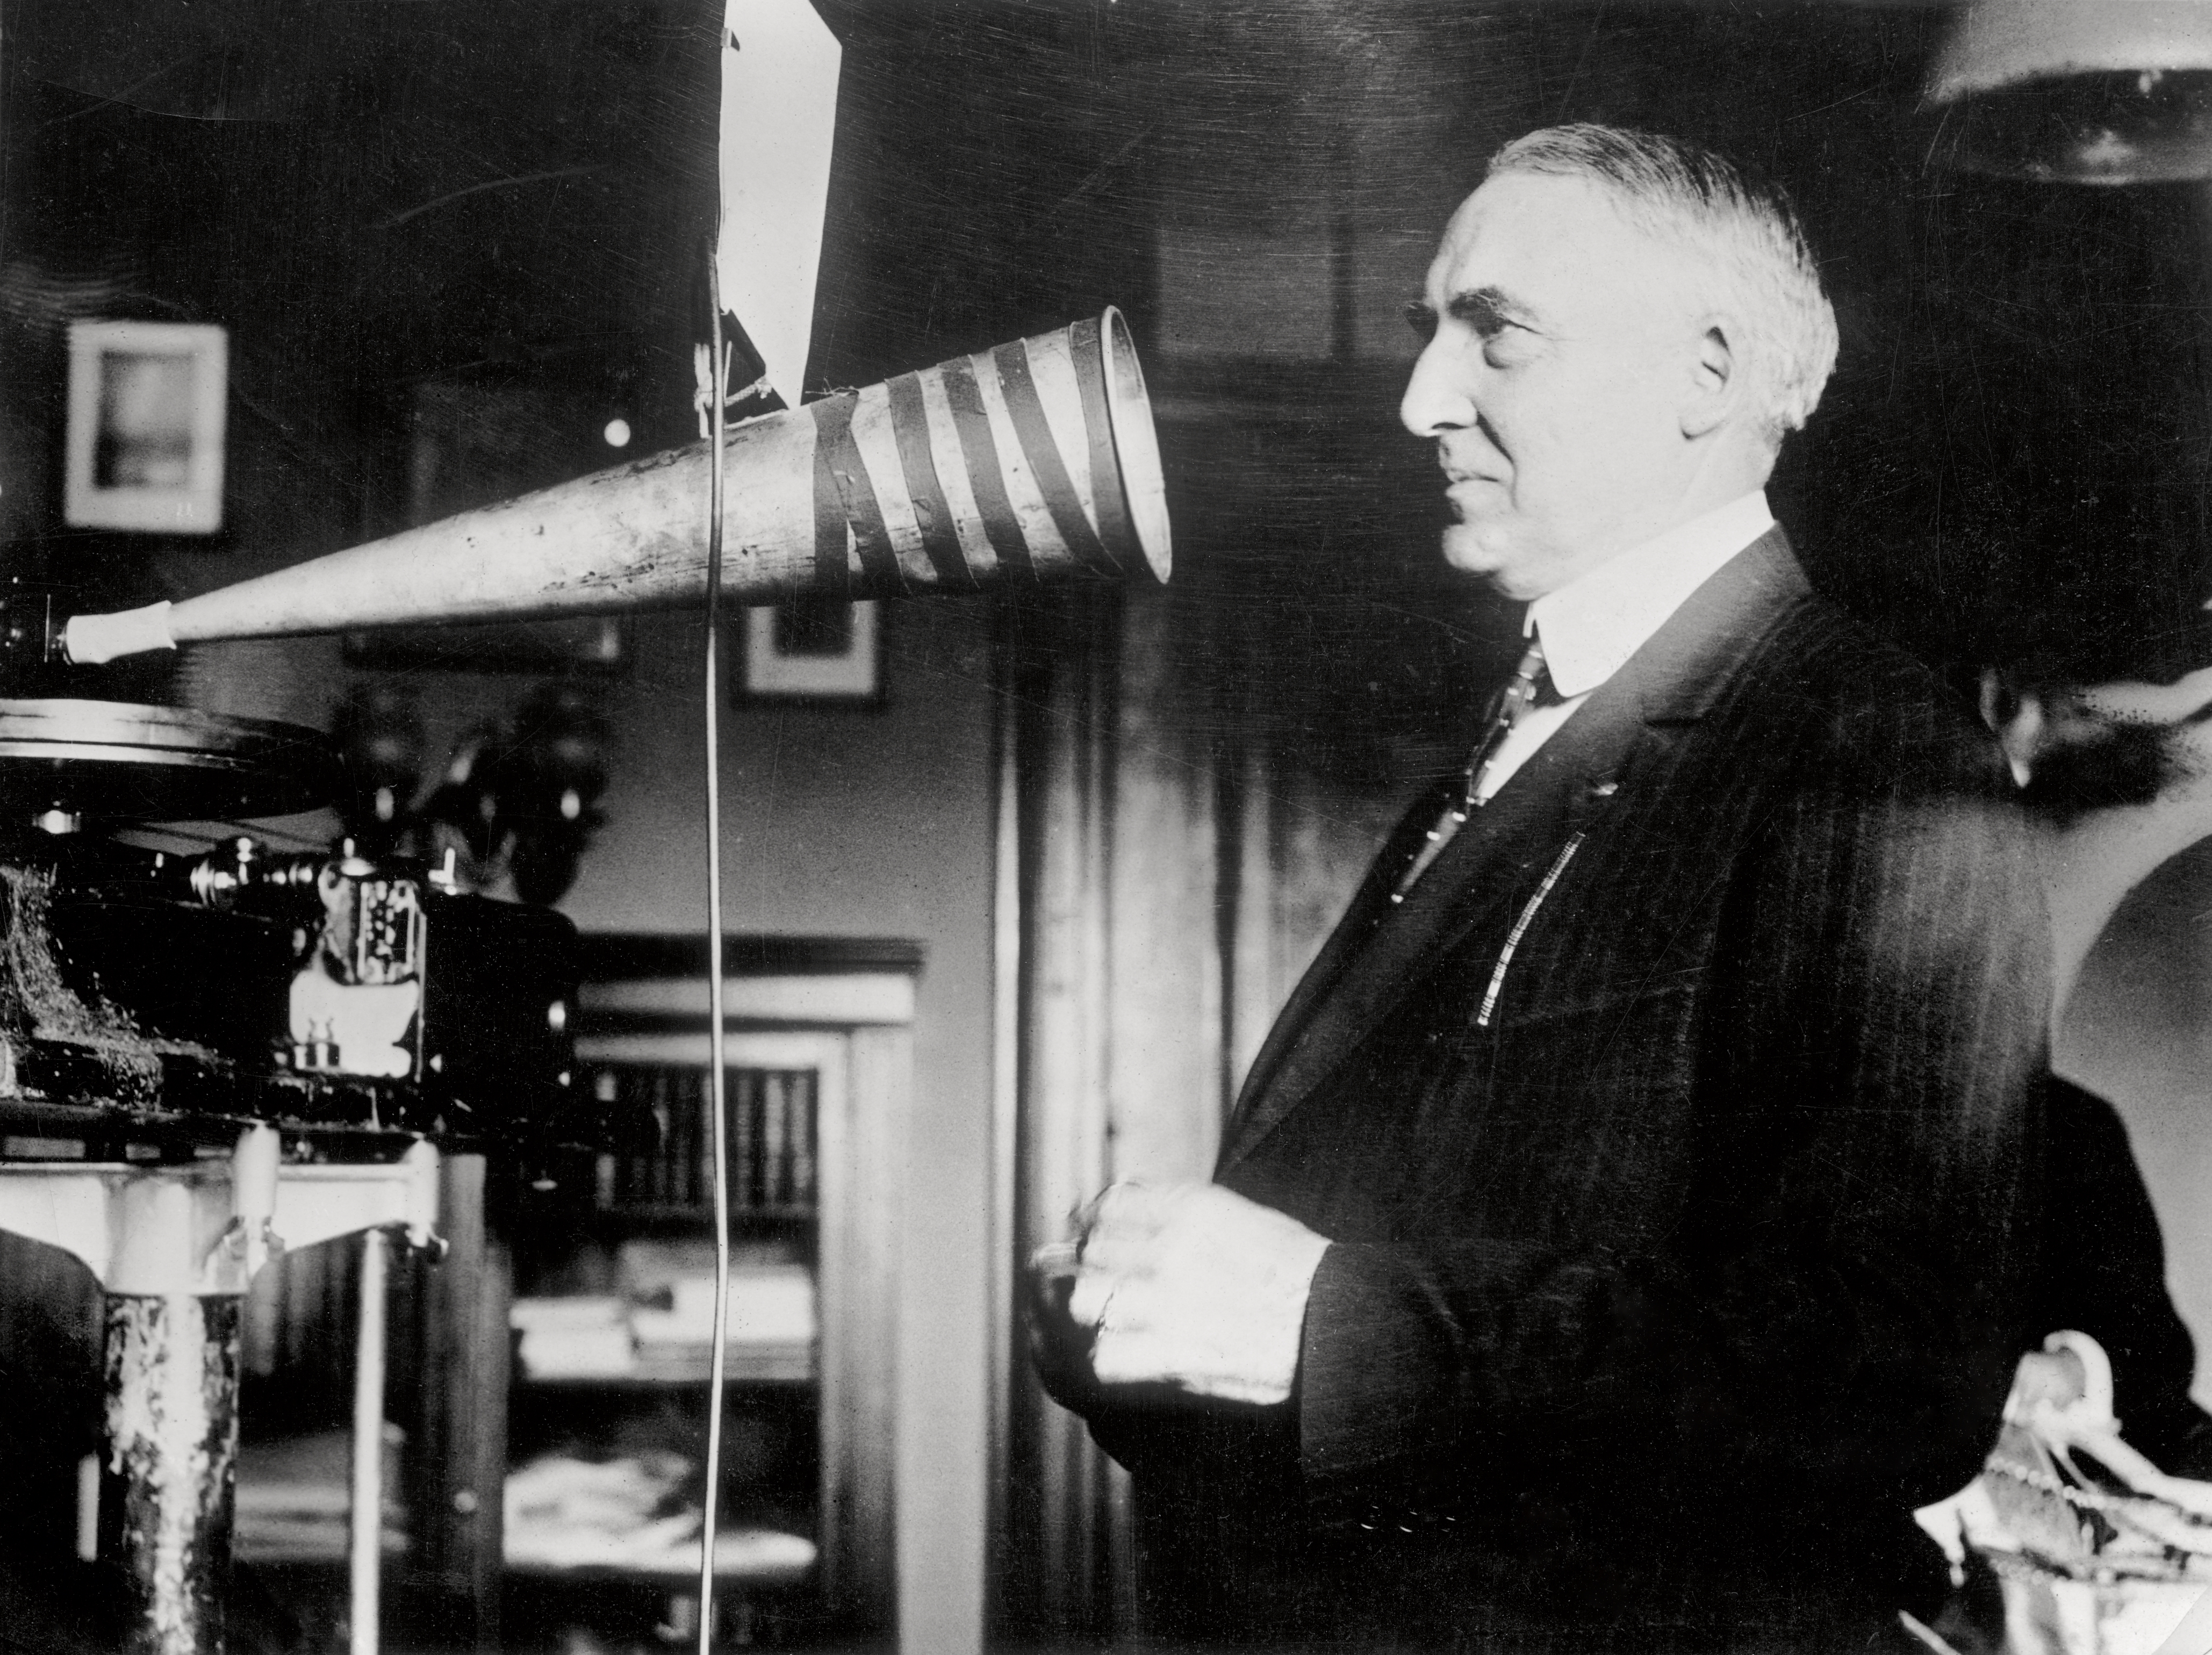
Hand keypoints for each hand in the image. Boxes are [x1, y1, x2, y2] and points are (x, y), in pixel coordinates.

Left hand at [1044, 1181, 1330, 1406]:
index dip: (1095, 1229)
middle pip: (1090, 1253)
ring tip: (1114, 1327)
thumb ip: (1183, 1208)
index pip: (1108, 1207)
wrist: (1340, 1328)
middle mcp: (1169, 1248)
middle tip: (1105, 1292)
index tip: (1098, 1247)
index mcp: (1188, 1209)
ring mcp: (1166, 1302)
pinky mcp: (1170, 1355)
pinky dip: (1109, 1364)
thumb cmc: (1297, 1274)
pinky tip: (1128, 1362)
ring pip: (1085, 1303)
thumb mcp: (1242, 1215)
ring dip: (1095, 1317)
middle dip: (1091, 1272)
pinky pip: (1103, 1359)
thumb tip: (1128, 1202)